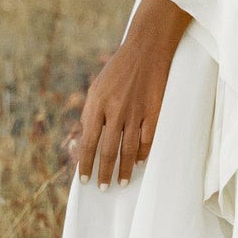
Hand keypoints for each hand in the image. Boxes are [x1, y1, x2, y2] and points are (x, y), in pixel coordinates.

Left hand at [69, 0, 192, 186]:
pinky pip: (147, 139)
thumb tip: (85, 141)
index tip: (84, 180)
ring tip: (121, 183)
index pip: (88, 142)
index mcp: (96, 104)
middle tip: (103, 188)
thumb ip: (91, 113)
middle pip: (108, 151)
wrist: (146, 49)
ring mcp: (135, 112)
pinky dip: (142, 154)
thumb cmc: (117, 70)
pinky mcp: (153, 111)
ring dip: (124, 169)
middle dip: (104, 173)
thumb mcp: (96, 88)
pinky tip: (139, 163)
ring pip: (128, 150)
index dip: (85, 164)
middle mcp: (115, 110)